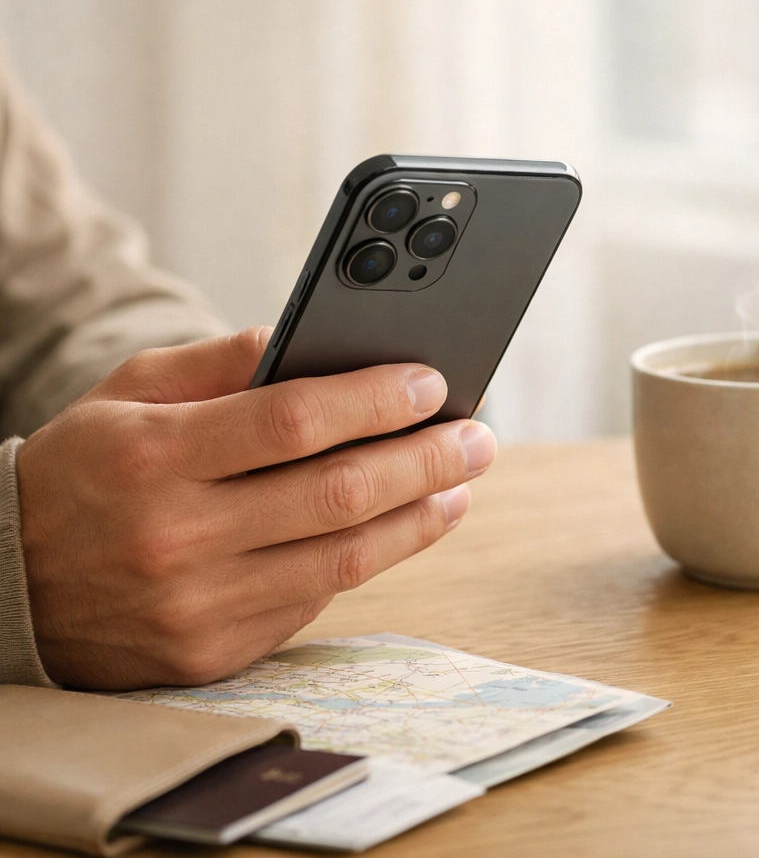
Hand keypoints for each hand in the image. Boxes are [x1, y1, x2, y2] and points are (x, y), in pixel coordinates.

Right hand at [17, 327, 495, 688]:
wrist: (11, 585)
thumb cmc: (84, 470)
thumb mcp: (131, 394)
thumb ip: (221, 364)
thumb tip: (311, 342)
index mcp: (153, 456)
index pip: (290, 421)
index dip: (372, 400)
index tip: (431, 383)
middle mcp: (177, 536)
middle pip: (337, 494)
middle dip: (425, 459)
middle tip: (477, 437)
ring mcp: (198, 605)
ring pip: (343, 557)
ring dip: (420, 517)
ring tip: (459, 484)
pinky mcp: (214, 652)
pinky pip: (316, 597)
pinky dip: (371, 557)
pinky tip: (404, 526)